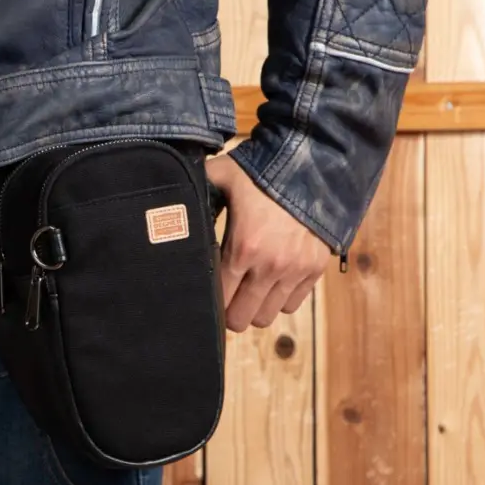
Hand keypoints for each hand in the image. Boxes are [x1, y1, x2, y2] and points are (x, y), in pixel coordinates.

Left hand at [206, 155, 330, 331]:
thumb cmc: (261, 172)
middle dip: (232, 312)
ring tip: (251, 289)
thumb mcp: (221, 175)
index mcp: (242, 249)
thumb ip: (196, 190)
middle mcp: (269, 267)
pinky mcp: (315, 270)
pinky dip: (282, 298)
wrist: (315, 166)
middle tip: (228, 297)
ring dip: (256, 306)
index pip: (219, 299)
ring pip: (267, 316)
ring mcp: (295, 271)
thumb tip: (169, 201)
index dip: (210, 301)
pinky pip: (293, 305)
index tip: (206, 295)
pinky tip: (273, 281)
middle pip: (242, 319)